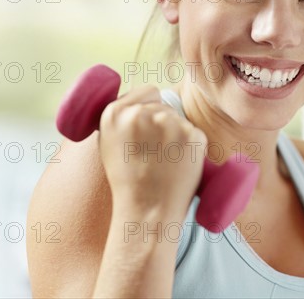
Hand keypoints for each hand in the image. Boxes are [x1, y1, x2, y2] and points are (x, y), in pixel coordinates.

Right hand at [98, 85, 206, 220]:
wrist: (147, 211)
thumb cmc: (128, 182)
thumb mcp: (109, 143)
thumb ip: (122, 117)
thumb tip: (140, 100)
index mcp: (114, 113)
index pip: (147, 91)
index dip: (149, 109)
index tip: (147, 129)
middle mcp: (139, 113)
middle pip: (164, 105)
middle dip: (162, 124)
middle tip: (154, 153)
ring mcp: (167, 122)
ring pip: (178, 119)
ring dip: (176, 135)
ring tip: (165, 162)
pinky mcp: (191, 134)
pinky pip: (193, 133)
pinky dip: (190, 146)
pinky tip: (178, 164)